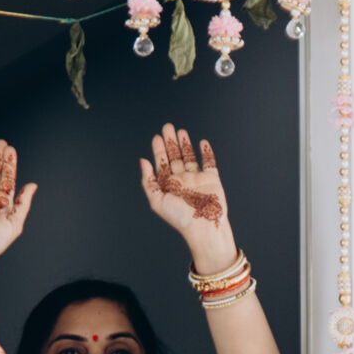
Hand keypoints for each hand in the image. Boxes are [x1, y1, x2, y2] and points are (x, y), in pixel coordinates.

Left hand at [139, 124, 236, 275]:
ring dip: (185, 144)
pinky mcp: (212, 179)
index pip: (162, 164)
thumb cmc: (180, 218)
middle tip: (167, 127)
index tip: (157, 138)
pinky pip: (209, 162)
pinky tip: (202, 143)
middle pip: (175, 157)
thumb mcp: (157, 200)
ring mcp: (197, 179)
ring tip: (181, 131)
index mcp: (169, 186)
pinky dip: (206, 152)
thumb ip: (148, 181)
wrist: (204, 226)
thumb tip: (142, 161)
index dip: (159, 150)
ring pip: (190, 157)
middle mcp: (183, 181)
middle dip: (171, 142)